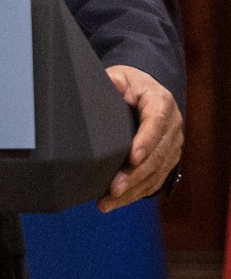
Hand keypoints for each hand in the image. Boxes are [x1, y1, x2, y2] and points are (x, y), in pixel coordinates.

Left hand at [100, 64, 182, 209]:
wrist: (146, 92)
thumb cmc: (129, 84)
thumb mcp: (121, 75)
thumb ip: (114, 81)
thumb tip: (109, 83)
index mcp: (161, 103)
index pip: (156, 124)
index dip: (145, 142)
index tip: (131, 158)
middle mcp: (172, 127)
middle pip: (157, 155)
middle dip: (135, 174)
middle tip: (114, 188)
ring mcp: (172, 146)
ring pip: (156, 172)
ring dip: (133, 190)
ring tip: (107, 202)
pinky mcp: (167, 160)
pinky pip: (154, 180)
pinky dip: (136, 193)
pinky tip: (116, 202)